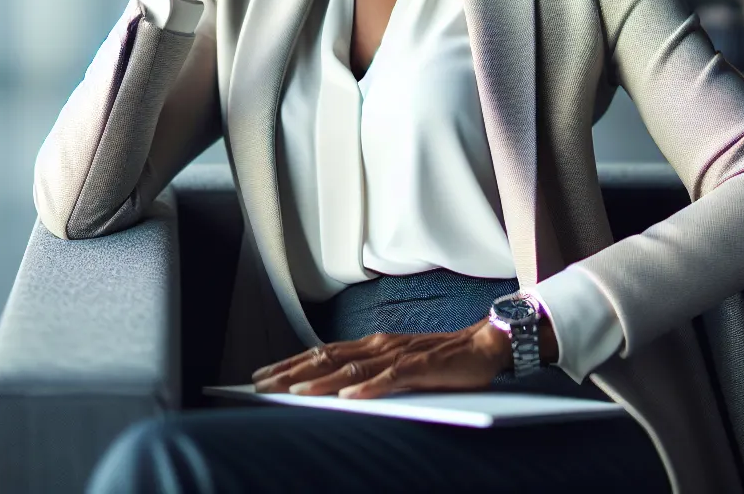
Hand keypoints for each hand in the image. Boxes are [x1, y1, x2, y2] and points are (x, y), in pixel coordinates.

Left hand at [251, 321, 512, 399]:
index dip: (291, 363)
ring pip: (352, 368)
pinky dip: (367, 389)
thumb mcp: (398, 365)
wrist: (483, 345)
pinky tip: (348, 399)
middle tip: (261, 384)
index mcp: (373, 345)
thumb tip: (336, 390)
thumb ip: (371, 373)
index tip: (263, 374)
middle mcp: (380, 346)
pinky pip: (389, 380)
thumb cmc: (441, 358)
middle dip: (291, 371)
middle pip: (327, 358)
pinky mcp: (420, 368)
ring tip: (294, 392)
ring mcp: (398, 356)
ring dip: (321, 381)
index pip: (323, 353)